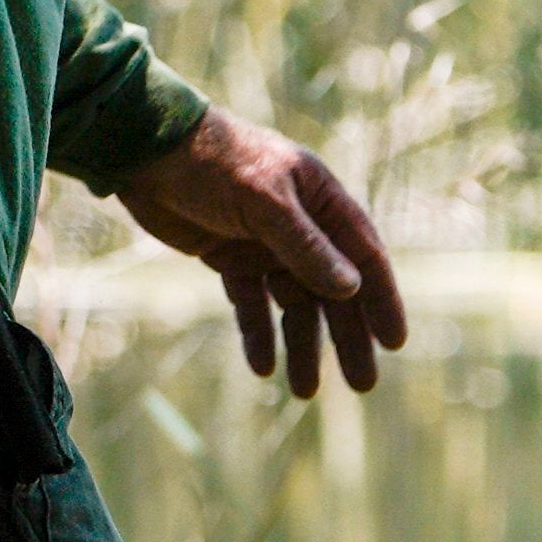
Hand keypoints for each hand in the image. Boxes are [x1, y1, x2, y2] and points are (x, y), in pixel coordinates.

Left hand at [107, 116, 408, 400]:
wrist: (148, 151)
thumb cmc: (214, 162)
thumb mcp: (264, 201)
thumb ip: (306, 246)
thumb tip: (351, 289)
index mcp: (321, 200)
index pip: (364, 256)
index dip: (381, 299)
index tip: (393, 341)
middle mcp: (300, 225)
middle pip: (333, 290)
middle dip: (347, 337)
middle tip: (362, 383)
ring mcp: (265, 244)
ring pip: (293, 304)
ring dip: (302, 346)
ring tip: (305, 391)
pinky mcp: (229, 257)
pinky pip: (252, 304)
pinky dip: (258, 334)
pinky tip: (262, 368)